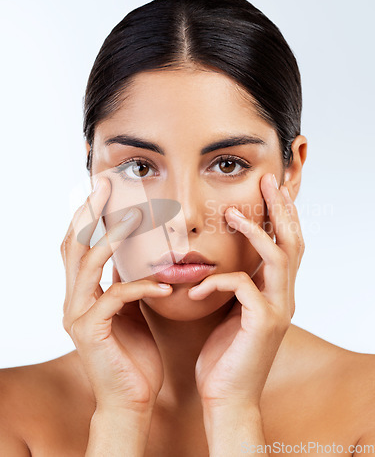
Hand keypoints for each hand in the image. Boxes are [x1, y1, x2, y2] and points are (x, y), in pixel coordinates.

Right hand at [60, 177, 172, 412]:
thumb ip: (127, 281)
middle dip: (90, 211)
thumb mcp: (132, 309)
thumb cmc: (134, 353)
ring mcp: (78, 315)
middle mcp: (73, 299)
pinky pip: (116, 297)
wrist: (133, 398)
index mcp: (82, 292)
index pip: (79, 244)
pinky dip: (142, 286)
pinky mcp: (91, 331)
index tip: (104, 187)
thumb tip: (138, 254)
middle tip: (106, 184)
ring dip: (112, 237)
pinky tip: (165, 287)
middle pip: (74, 244)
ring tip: (136, 217)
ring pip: (87, 264)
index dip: (88, 214)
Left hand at [188, 173, 304, 409]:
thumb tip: (215, 260)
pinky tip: (192, 294)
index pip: (286, 244)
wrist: (226, 398)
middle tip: (268, 179)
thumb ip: (231, 285)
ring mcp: (277, 309)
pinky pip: (241, 286)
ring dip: (254, 231)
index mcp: (275, 292)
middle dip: (281, 208)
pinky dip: (215, 283)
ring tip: (229, 214)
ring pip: (277, 256)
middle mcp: (283, 296)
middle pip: (293, 241)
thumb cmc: (224, 354)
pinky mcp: (263, 323)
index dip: (282, 215)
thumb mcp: (228, 311)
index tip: (270, 188)